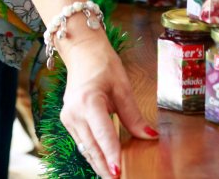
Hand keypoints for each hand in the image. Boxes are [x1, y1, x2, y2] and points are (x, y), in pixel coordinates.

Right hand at [58, 21, 157, 178]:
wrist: (82, 52)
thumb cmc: (102, 64)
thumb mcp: (122, 87)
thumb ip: (134, 115)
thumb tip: (149, 136)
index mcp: (88, 101)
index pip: (102, 134)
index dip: (111, 154)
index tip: (118, 173)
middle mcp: (74, 113)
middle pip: (92, 148)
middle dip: (106, 167)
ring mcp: (68, 118)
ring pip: (86, 149)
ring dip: (100, 164)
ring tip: (115, 176)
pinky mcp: (68, 121)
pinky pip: (83, 143)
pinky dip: (94, 154)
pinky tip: (106, 163)